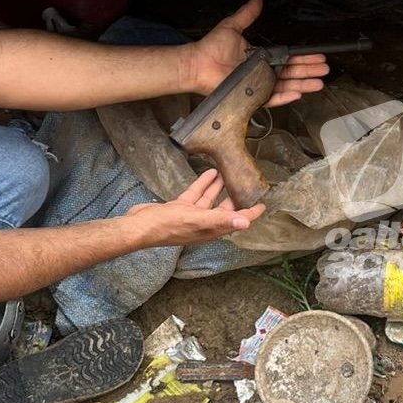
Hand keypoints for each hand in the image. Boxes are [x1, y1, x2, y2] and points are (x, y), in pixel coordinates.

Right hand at [125, 169, 264, 245]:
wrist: (140, 226)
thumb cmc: (168, 226)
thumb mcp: (197, 221)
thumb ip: (221, 220)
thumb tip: (245, 224)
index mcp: (211, 229)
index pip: (237, 222)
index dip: (250, 214)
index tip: (262, 205)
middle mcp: (204, 224)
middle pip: (226, 211)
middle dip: (236, 199)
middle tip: (247, 186)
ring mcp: (191, 216)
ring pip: (210, 200)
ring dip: (220, 188)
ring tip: (229, 174)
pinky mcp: (180, 207)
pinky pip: (196, 194)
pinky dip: (203, 184)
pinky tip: (210, 173)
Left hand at [187, 0, 329, 105]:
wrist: (198, 64)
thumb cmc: (212, 47)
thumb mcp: (233, 26)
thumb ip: (248, 14)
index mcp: (262, 57)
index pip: (288, 58)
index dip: (303, 57)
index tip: (318, 55)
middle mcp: (263, 72)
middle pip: (291, 72)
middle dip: (309, 71)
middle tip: (326, 68)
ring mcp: (259, 86)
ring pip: (286, 86)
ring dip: (304, 84)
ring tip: (320, 83)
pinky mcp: (253, 98)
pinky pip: (272, 99)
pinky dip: (285, 97)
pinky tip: (299, 93)